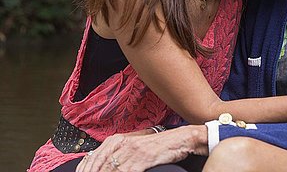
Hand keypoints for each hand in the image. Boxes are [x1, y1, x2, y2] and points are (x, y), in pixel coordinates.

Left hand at [76, 126, 207, 171]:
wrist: (180, 139)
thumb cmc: (158, 145)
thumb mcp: (134, 145)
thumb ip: (118, 153)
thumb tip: (104, 163)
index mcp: (117, 139)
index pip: (93, 158)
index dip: (86, 169)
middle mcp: (122, 143)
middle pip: (100, 165)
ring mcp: (132, 151)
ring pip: (111, 170)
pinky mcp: (143, 158)